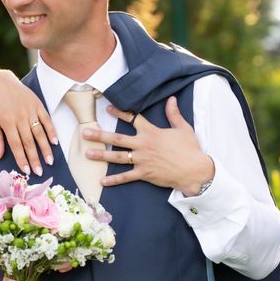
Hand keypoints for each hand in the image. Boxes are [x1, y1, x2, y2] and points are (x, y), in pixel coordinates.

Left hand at [0, 70, 57, 175]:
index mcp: (7, 122)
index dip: (22, 159)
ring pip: (40, 132)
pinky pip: (46, 119)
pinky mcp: (37, 104)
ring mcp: (30, 110)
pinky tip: (55, 142)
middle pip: (29, 142)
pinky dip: (51, 130)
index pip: (16, 145)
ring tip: (49, 161)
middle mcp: (20, 117)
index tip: (26, 171)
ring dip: (45, 148)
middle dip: (34, 158)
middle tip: (40, 172)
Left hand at [83, 96, 213, 193]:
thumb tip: (172, 99)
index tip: (108, 108)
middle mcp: (143, 145)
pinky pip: (126, 177)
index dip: (120, 113)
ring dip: (101, 156)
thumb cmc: (190, 149)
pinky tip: (102, 181)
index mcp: (151, 132)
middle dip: (100, 136)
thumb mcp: (183, 128)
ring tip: (87, 154)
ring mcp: (142, 160)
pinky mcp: (144, 174)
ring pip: (117, 157)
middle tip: (85, 133)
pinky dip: (114, 180)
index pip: (133, 119)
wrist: (194, 170)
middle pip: (117, 139)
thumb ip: (174, 114)